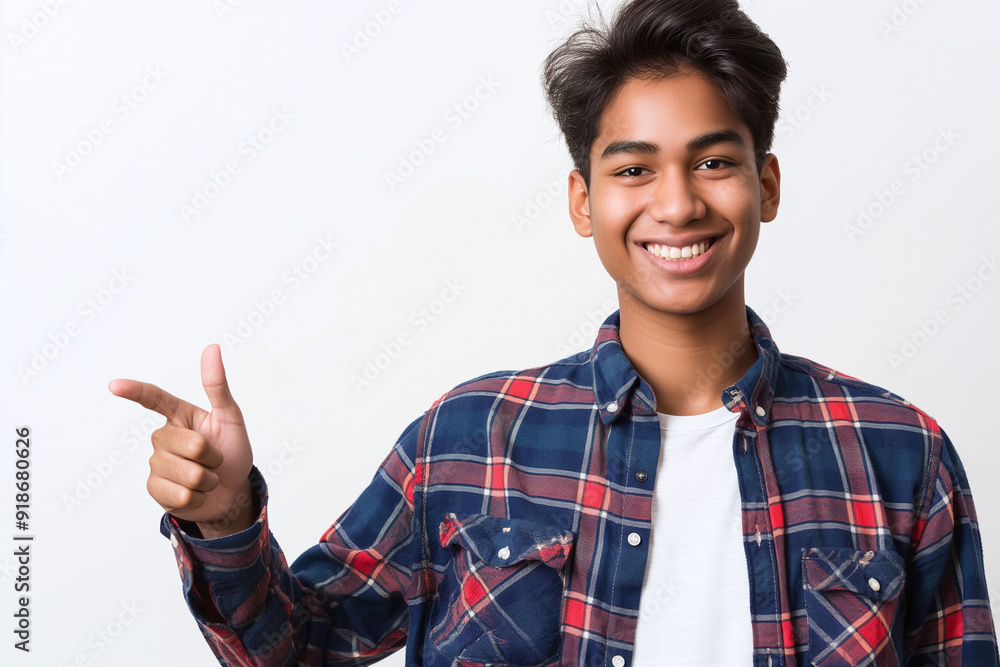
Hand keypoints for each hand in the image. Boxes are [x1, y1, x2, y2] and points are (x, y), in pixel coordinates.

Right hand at [109, 344, 254, 535]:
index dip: (135, 392)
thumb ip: (217, 386)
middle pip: (191, 445)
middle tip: (216, 460)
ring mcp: (156, 463)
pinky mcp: (155, 488)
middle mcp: (162, 437)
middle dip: (215, 456)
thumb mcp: (230, 417)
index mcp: (179, 416)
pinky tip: (198, 494)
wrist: (231, 491)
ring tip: (208, 477)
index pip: (154, 399)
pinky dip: (200, 497)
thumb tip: (212, 348)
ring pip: (189, 473)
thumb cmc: (231, 451)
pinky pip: (182, 494)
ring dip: (209, 479)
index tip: (115, 385)